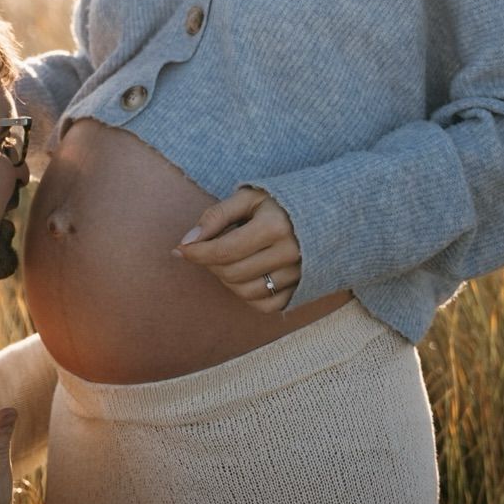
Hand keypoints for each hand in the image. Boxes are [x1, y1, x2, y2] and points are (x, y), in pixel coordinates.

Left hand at [173, 187, 300, 312]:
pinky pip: (264, 306)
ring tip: (227, 258)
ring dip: (225, 278)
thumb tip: (187, 240)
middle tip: (206, 248)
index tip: (180, 249)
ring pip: (245, 291)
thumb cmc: (278, 202)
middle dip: (209, 263)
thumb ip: (216, 215)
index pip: (225, 250)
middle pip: (232, 272)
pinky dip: (246, 294)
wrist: (323, 212)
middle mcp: (290, 254)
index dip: (197, 252)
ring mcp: (298, 275)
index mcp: (275, 226)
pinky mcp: (301, 290)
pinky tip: (245, 274)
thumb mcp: (248, 197)